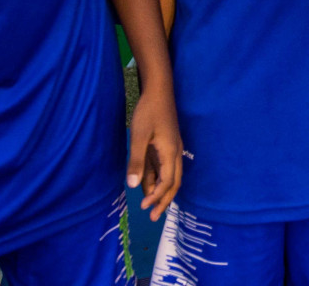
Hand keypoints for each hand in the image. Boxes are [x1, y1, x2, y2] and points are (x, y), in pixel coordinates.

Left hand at [128, 84, 182, 221]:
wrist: (159, 90)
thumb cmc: (148, 112)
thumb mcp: (139, 136)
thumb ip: (137, 161)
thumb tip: (134, 186)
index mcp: (170, 152)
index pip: (168, 182)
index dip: (157, 196)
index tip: (144, 207)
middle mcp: (175, 153)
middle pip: (174, 183)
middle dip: (164, 201)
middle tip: (154, 217)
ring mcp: (171, 149)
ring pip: (170, 176)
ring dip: (160, 191)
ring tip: (149, 205)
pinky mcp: (166, 145)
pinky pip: (163, 167)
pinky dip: (156, 178)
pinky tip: (146, 185)